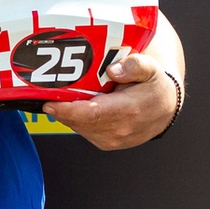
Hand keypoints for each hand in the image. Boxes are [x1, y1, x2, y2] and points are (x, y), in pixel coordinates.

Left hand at [40, 53, 178, 149]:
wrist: (165, 108)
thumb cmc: (155, 86)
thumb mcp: (151, 68)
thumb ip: (134, 65)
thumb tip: (113, 70)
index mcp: (129, 111)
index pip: (91, 114)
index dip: (67, 109)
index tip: (49, 101)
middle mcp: (119, 130)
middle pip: (79, 121)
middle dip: (60, 108)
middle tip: (44, 92)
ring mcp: (112, 140)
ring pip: (78, 127)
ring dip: (65, 113)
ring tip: (55, 95)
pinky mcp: (106, 143)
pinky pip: (83, 130)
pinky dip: (73, 118)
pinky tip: (70, 104)